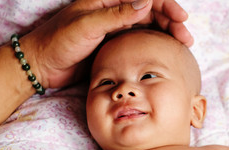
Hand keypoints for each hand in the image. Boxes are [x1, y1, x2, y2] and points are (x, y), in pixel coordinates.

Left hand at [22, 0, 192, 88]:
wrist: (43, 64)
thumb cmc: (58, 42)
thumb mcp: (86, 27)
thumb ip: (116, 15)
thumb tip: (147, 2)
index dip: (165, 5)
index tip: (181, 19)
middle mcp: (112, 9)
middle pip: (150, 9)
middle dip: (171, 20)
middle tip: (186, 37)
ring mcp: (114, 26)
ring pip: (147, 24)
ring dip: (165, 31)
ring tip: (181, 44)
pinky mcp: (113, 41)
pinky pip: (138, 37)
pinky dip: (153, 41)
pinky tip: (163, 48)